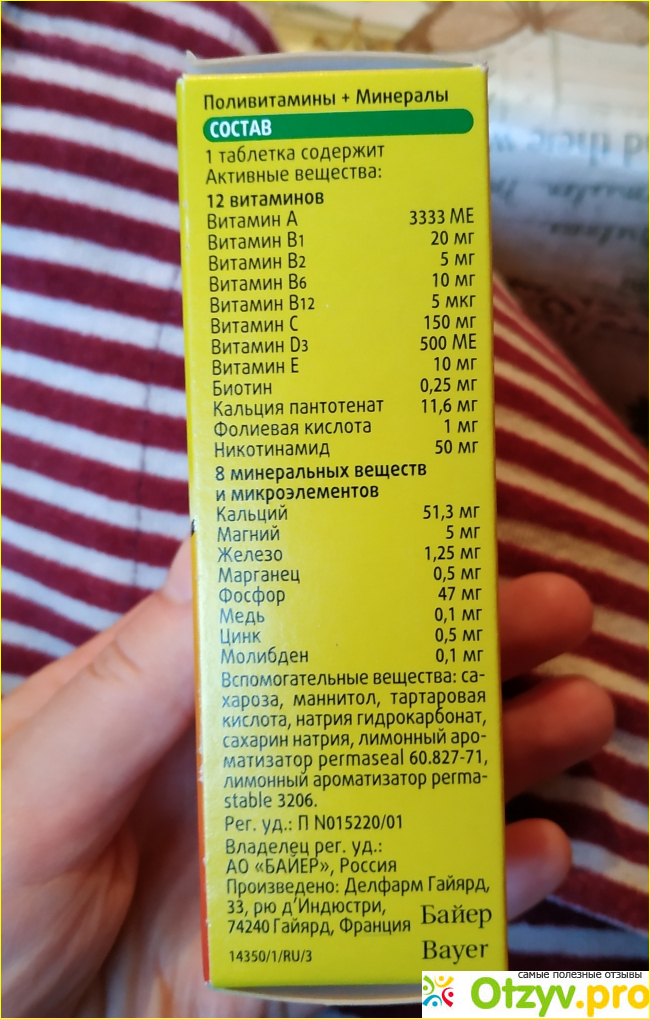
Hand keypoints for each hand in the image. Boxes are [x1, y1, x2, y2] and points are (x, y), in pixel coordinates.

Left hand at [2, 540, 613, 1016]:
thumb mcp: (43, 773)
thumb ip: (139, 676)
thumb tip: (227, 544)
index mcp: (169, 700)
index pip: (286, 614)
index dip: (366, 568)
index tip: (446, 525)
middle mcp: (229, 765)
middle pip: (365, 697)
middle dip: (462, 653)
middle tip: (558, 611)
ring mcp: (262, 856)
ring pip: (397, 792)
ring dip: (491, 754)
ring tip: (579, 715)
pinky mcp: (281, 949)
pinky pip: (388, 917)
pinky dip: (465, 889)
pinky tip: (530, 853)